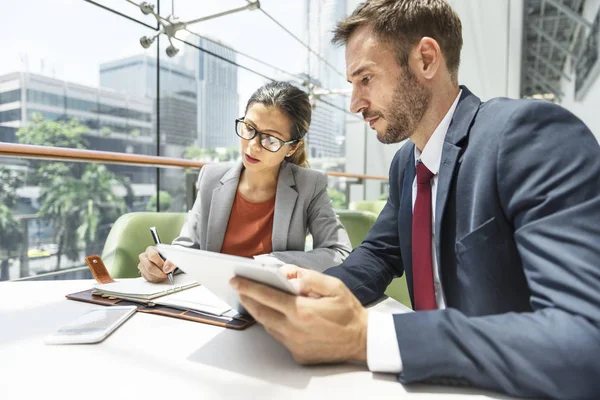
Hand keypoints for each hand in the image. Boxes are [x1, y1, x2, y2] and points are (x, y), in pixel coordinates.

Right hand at [137, 246, 175, 282]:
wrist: (166, 261)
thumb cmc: (168, 257)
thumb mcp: (172, 257)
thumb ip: (171, 262)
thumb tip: (166, 269)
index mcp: (150, 250)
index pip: (152, 256)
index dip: (160, 263)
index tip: (166, 268)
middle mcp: (144, 256)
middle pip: (149, 266)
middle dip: (159, 273)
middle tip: (166, 274)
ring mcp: (142, 265)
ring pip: (148, 274)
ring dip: (158, 277)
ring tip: (164, 275)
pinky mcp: (142, 272)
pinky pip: (148, 278)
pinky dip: (155, 279)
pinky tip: (160, 277)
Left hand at [230, 264, 367, 364]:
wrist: (363, 341)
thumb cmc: (349, 312)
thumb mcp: (333, 286)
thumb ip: (308, 277)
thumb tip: (286, 274)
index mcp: (301, 310)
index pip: (267, 296)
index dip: (249, 287)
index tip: (236, 280)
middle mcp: (294, 329)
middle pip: (261, 312)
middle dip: (247, 299)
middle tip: (238, 287)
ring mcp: (294, 344)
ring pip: (268, 326)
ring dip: (258, 311)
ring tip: (252, 298)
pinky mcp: (298, 354)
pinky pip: (279, 337)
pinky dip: (273, 324)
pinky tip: (272, 314)